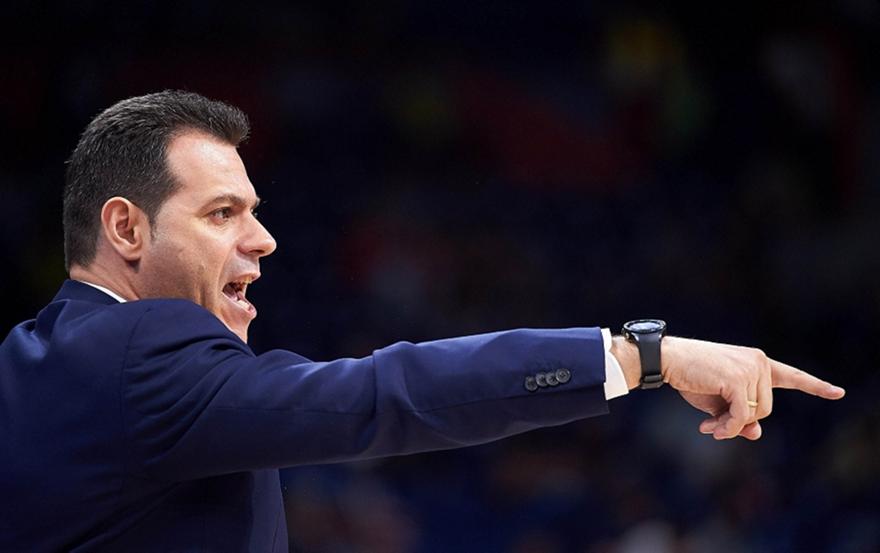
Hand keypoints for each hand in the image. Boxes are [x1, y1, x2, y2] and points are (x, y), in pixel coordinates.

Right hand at [659, 337, 845, 439]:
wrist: (667, 360)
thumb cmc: (690, 378)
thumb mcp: (718, 403)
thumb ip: (740, 416)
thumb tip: (757, 433)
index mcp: (756, 362)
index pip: (790, 375)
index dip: (815, 386)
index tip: (837, 393)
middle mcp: (758, 361)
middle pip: (766, 408)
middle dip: (741, 422)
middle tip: (714, 427)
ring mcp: (750, 368)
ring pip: (756, 414)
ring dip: (731, 426)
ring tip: (709, 426)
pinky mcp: (738, 378)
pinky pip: (742, 415)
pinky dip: (727, 427)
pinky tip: (709, 428)